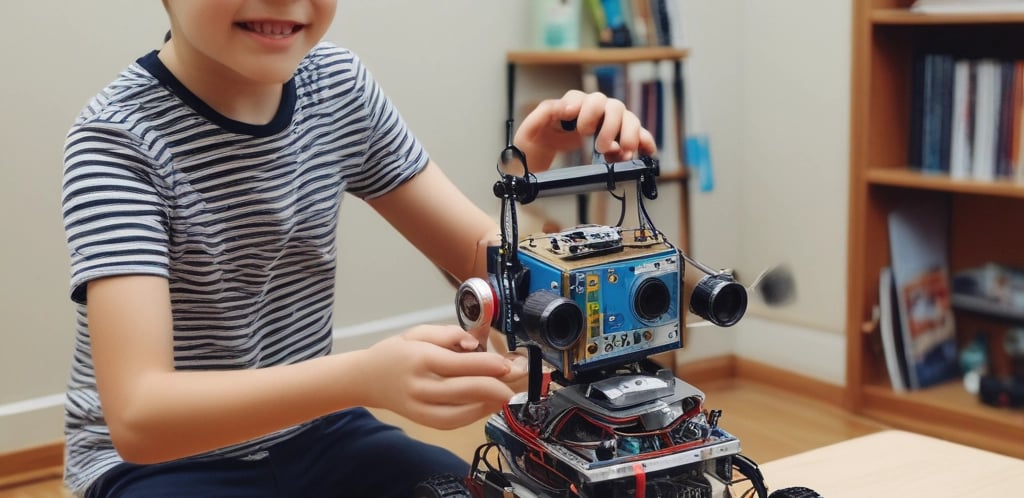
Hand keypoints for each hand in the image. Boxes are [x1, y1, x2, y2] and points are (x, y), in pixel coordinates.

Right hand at [361, 324, 515, 428]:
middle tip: (515, 379)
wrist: (366, 379)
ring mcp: (421, 407)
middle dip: (496, 385)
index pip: (460, 363)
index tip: (506, 363)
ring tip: (507, 394)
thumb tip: (474, 343)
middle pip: (465, 389)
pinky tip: (489, 405)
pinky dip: (475, 415)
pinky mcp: (424, 421)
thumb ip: (448, 334)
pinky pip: (454, 421)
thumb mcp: (418, 332)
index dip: (488, 364)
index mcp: (420, 358)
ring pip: (462, 411)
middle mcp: (421, 385)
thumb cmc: (396, 352)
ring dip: (490, 404)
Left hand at [514, 89, 657, 170]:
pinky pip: (638, 136)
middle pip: (610, 105)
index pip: (579, 98)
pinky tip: (647, 152)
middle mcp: (592, 112)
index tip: (575, 121)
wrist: (537, 164)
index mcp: (570, 107)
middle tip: (600, 146)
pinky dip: (644, 142)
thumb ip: (542, 115)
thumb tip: (562, 106)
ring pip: (628, 118)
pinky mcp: (618, 141)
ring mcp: (607, 125)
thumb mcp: (528, 132)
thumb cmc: (534, 145)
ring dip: (629, 135)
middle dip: (608, 124)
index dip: (581, 107)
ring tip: (622, 154)